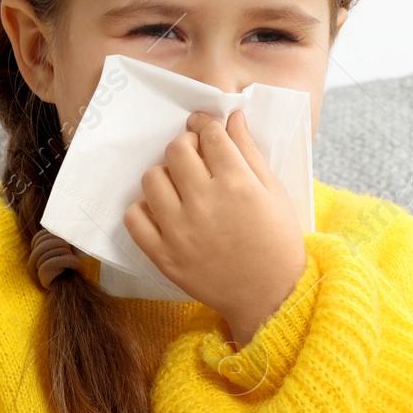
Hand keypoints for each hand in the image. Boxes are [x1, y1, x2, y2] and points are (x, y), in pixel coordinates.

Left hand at [123, 109, 305, 346]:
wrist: (270, 295)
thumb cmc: (278, 241)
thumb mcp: (274, 191)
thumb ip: (250, 151)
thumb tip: (231, 116)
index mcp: (238, 184)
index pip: (209, 135)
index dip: (206, 124)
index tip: (205, 128)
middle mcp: (205, 203)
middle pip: (177, 149)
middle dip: (186, 145)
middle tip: (195, 157)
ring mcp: (180, 230)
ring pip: (152, 178)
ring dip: (165, 174)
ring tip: (179, 185)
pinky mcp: (164, 255)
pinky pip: (134, 218)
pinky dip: (144, 209)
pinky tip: (164, 211)